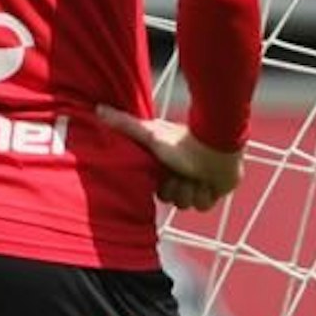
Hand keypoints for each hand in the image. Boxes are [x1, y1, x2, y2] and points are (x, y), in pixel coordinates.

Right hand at [97, 106, 243, 211]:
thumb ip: (124, 125)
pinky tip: (208, 182)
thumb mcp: (150, 134)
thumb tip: (99, 109)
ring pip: (186, 204)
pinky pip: (203, 206)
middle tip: (181, 173)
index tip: (163, 174)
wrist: (217, 145)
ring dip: (190, 190)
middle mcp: (181, 175)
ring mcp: (198, 183)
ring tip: (196, 175)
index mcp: (166, 166)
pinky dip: (205, 194)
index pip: (155, 189)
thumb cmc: (183, 140)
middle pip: (169, 198)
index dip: (159, 185)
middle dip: (175, 187)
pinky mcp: (214, 192)